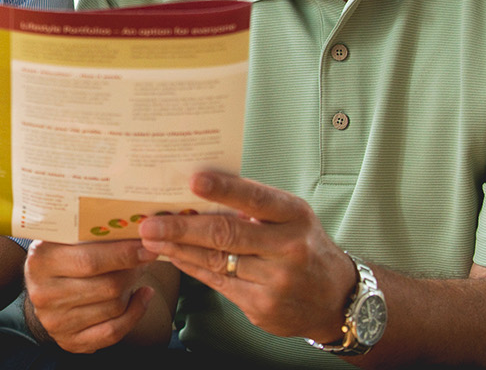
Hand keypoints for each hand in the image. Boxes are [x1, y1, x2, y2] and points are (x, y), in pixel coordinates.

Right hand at [23, 239, 165, 352]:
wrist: (43, 292)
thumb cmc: (61, 258)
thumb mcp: (63, 240)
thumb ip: (88, 233)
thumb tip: (135, 224)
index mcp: (40, 261)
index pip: (89, 260)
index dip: (124, 254)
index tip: (148, 246)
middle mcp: (43, 293)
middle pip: (107, 286)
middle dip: (133, 271)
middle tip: (146, 257)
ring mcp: (56, 320)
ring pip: (113, 307)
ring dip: (132, 289)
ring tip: (136, 273)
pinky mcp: (70, 341)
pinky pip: (114, 332)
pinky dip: (135, 313)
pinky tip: (141, 297)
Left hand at [137, 171, 355, 340]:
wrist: (335, 297)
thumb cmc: (301, 245)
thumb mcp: (289, 218)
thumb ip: (251, 206)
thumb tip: (194, 189)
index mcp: (295, 216)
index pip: (256, 199)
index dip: (224, 189)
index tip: (193, 179)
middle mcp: (289, 248)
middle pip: (226, 234)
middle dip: (182, 228)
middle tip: (149, 222)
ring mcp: (276, 281)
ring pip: (215, 261)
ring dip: (177, 248)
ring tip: (150, 237)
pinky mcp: (262, 306)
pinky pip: (216, 282)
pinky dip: (191, 267)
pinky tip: (172, 255)